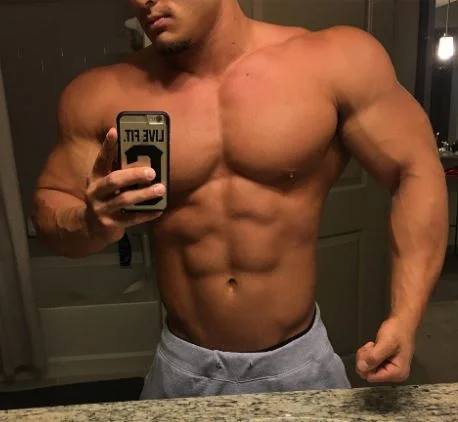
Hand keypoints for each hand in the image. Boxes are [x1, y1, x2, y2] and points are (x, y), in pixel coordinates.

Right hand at [84, 128, 164, 243]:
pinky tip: (159, 209)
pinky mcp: (110, 224)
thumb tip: (145, 160)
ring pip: (124, 200)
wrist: (91, 228)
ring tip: (161, 189)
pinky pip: (132, 218)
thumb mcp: (106, 185)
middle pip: (114, 181)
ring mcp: (101, 209)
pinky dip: (147, 213)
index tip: (114, 131)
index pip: (101, 160)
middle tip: (152, 172)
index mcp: (95, 178)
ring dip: (144, 194)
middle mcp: (95, 192)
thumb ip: (120, 174)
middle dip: (134, 175)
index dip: (107, 146)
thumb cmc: (106, 200)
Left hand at [356, 317, 414, 382]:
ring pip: (367, 368)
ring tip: (373, 345)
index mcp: (397, 373)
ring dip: (366, 355)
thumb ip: (374, 357)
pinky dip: (368, 354)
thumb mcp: (385, 344)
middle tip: (370, 346)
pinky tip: (374, 346)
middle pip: (368, 373)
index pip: (372, 377)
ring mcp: (389, 369)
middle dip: (365, 359)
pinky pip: (370, 363)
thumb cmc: (396, 332)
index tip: (369, 350)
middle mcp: (394, 375)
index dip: (365, 364)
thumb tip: (361, 368)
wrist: (402, 321)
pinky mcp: (385, 363)